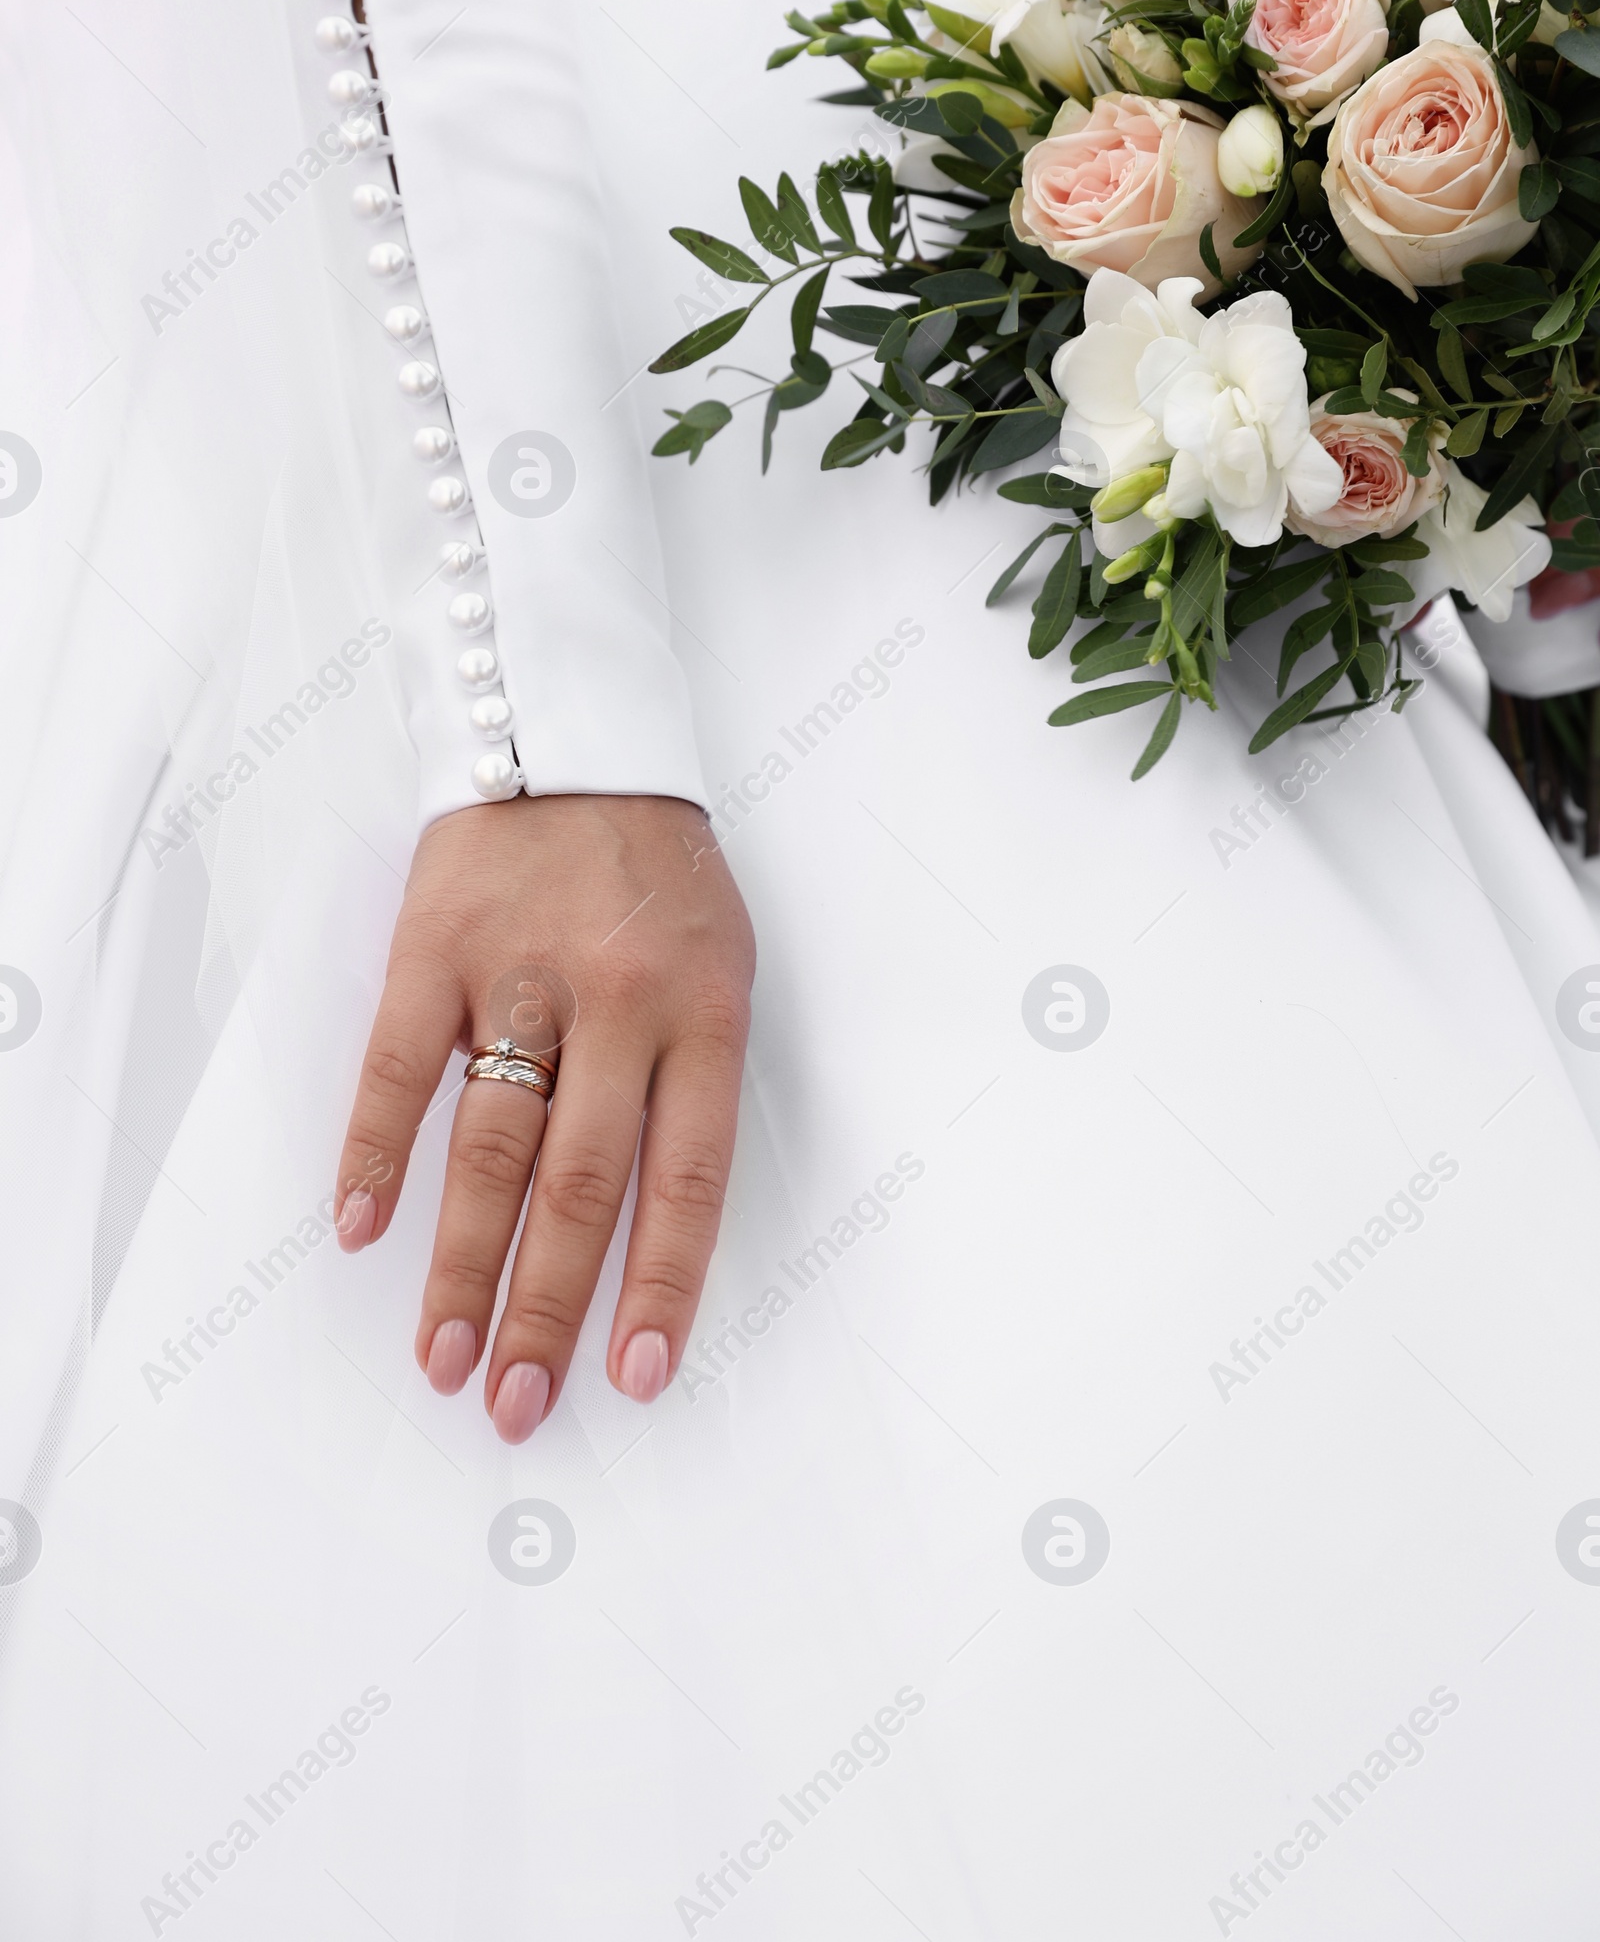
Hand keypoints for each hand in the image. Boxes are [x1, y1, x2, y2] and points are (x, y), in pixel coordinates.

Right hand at [334, 793, 753, 1439]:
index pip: (688, 1177)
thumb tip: (648, 1229)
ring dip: (463, 1263)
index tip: (632, 1376)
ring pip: (491, 1145)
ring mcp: (521, 972)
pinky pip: (398, 1065)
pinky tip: (362, 1231)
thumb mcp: (719, 963)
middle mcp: (619, 1002)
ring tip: (442, 1358)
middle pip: (582, 1183)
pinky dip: (376, 1152)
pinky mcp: (434, 943)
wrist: (576, 735)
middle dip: (549, 1307)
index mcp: (706, 1012)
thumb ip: (692, 1079)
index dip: (661, 1285)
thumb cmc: (658, 874)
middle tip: (517, 1403)